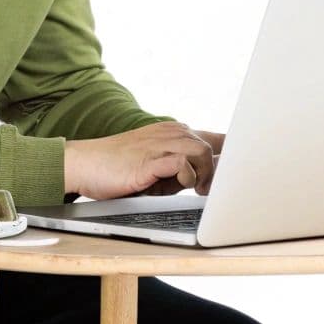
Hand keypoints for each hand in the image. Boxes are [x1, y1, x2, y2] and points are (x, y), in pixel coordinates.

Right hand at [63, 122, 225, 200]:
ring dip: (206, 174)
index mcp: (175, 133)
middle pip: (215, 145)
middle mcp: (172, 133)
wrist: (84, 164)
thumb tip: (212, 182)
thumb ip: (184, 171)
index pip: (217, 138)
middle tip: (212, 189)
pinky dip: (187, 176)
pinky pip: (182, 163)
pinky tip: (181, 185)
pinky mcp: (150, 159)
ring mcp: (161, 143)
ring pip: (203, 151)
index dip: (233, 154)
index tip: (240, 173)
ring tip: (199, 190)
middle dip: (221, 170)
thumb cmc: (119, 169)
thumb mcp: (159, 169)